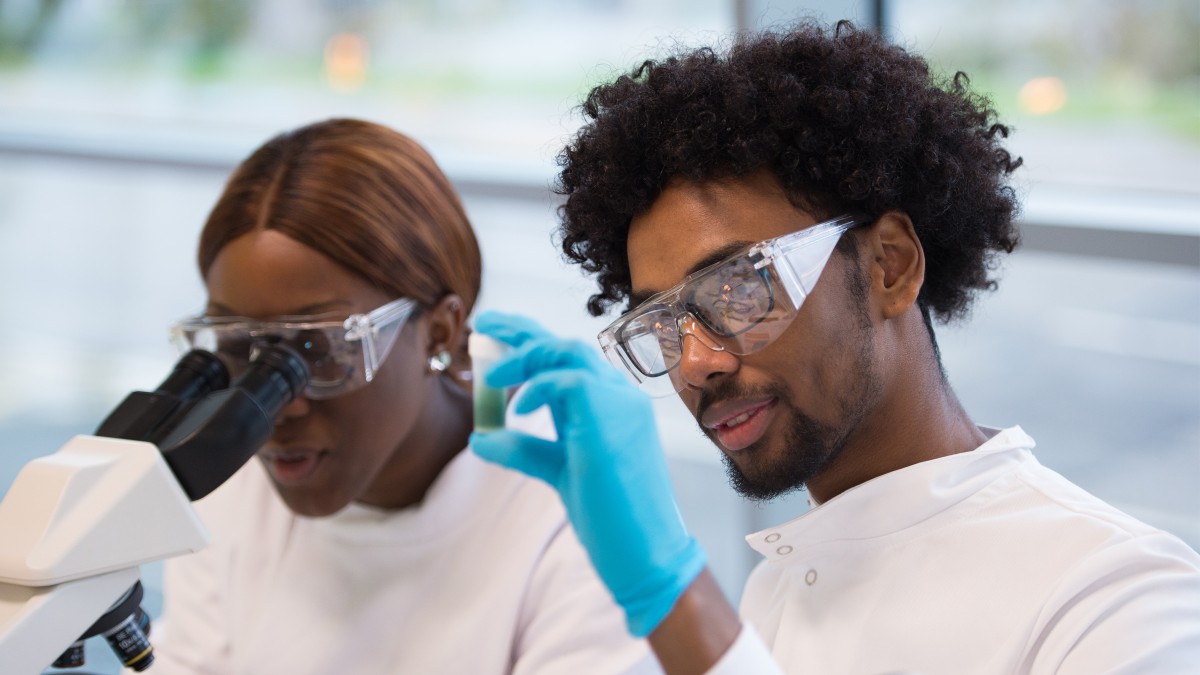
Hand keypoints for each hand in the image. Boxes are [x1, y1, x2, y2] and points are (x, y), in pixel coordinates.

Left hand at [469, 310, 706, 636]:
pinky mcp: (613, 415)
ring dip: (524, 356)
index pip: (568, 359)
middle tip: (483, 326)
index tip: (494, 335)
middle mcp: (619, 394)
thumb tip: (481, 437)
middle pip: (565, 345)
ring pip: (569, 352)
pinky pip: (568, 381)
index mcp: (610, 404)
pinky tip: (518, 411)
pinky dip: (537, 388)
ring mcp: (620, 401)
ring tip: (491, 375)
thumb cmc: (611, 515)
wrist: (647, 550)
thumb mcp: (559, 472)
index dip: (530, 340)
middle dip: (520, 331)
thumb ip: (526, 449)